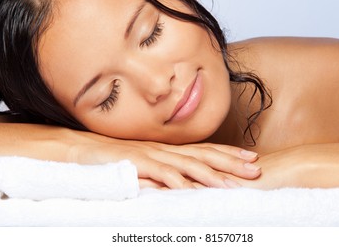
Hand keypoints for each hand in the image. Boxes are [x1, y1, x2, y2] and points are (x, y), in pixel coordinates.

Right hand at [67, 130, 260, 188]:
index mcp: (168, 149)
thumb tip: (186, 183)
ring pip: (188, 165)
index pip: (204, 150)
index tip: (250, 157)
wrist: (83, 149)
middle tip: (255, 168)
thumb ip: (164, 170)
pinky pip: (161, 174)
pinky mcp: (137, 164)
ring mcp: (152, 156)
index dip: (228, 153)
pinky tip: (193, 191)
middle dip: (231, 162)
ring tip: (234, 185)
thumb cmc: (114, 157)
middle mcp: (165, 150)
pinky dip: (178, 182)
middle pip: (203, 156)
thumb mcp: (145, 162)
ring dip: (212, 175)